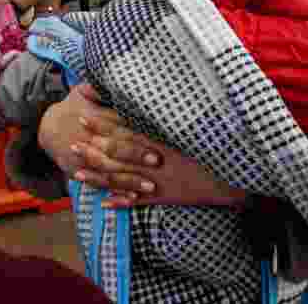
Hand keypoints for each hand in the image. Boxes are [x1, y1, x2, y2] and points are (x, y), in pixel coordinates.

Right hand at [37, 84, 161, 195]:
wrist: (46, 126)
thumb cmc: (73, 106)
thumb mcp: (83, 91)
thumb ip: (101, 89)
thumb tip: (119, 80)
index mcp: (94, 119)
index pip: (118, 128)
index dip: (137, 135)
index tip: (154, 141)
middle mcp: (89, 140)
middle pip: (114, 150)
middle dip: (136, 157)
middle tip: (157, 162)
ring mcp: (83, 159)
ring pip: (108, 171)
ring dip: (130, 180)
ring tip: (150, 187)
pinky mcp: (78, 172)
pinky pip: (98, 185)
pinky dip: (115, 193)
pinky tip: (132, 200)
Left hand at [77, 114, 247, 208]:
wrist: (237, 172)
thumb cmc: (217, 145)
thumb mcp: (193, 126)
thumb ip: (170, 118)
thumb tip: (151, 102)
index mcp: (162, 139)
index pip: (127, 128)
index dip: (104, 122)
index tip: (84, 114)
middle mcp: (158, 158)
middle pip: (119, 153)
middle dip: (94, 147)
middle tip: (70, 142)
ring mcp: (161, 179)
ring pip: (124, 178)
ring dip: (100, 176)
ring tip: (76, 174)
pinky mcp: (168, 196)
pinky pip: (141, 202)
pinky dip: (122, 203)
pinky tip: (104, 206)